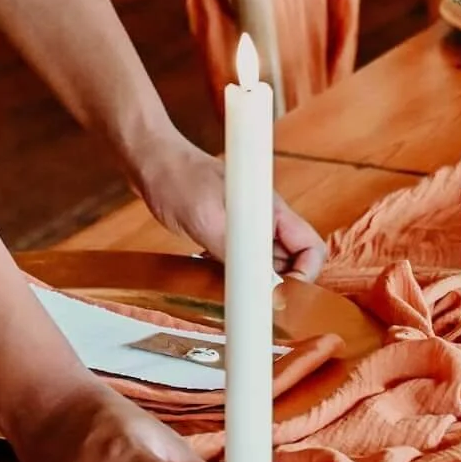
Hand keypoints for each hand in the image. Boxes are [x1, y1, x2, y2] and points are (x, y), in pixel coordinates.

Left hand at [133, 132, 326, 278]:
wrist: (149, 160)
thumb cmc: (177, 178)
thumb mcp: (206, 219)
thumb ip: (235, 253)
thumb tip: (262, 286)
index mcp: (271, 210)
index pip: (311, 248)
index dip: (306, 275)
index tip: (282, 294)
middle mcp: (264, 220)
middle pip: (292, 262)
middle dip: (280, 286)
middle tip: (253, 301)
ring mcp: (246, 227)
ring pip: (267, 266)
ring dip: (255, 283)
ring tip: (230, 290)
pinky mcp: (226, 234)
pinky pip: (243, 263)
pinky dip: (234, 276)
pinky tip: (211, 276)